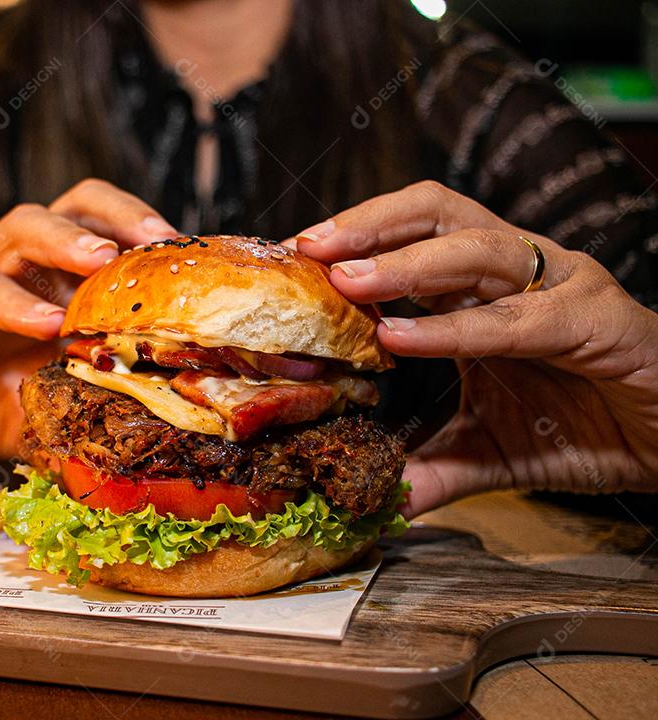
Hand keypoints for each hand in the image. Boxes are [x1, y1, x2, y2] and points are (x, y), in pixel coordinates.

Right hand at [0, 179, 176, 457]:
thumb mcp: (51, 401)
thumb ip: (95, 403)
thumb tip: (164, 433)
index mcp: (57, 280)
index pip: (111, 233)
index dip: (153, 238)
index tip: (198, 260)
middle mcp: (23, 267)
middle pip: (75, 206)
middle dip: (122, 215)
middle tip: (162, 239)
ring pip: (23, 228)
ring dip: (68, 238)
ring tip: (105, 259)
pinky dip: (12, 304)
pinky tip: (44, 322)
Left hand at [286, 180, 657, 516]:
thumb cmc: (587, 428)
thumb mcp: (486, 453)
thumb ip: (429, 469)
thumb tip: (372, 501)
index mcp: (482, 289)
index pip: (407, 236)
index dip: (350, 240)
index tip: (289, 260)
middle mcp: (518, 272)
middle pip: (435, 213)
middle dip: (368, 224)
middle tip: (306, 249)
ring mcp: (561, 287)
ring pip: (477, 248)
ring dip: (406, 263)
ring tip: (346, 280)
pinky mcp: (599, 320)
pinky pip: (519, 317)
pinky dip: (457, 327)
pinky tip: (403, 339)